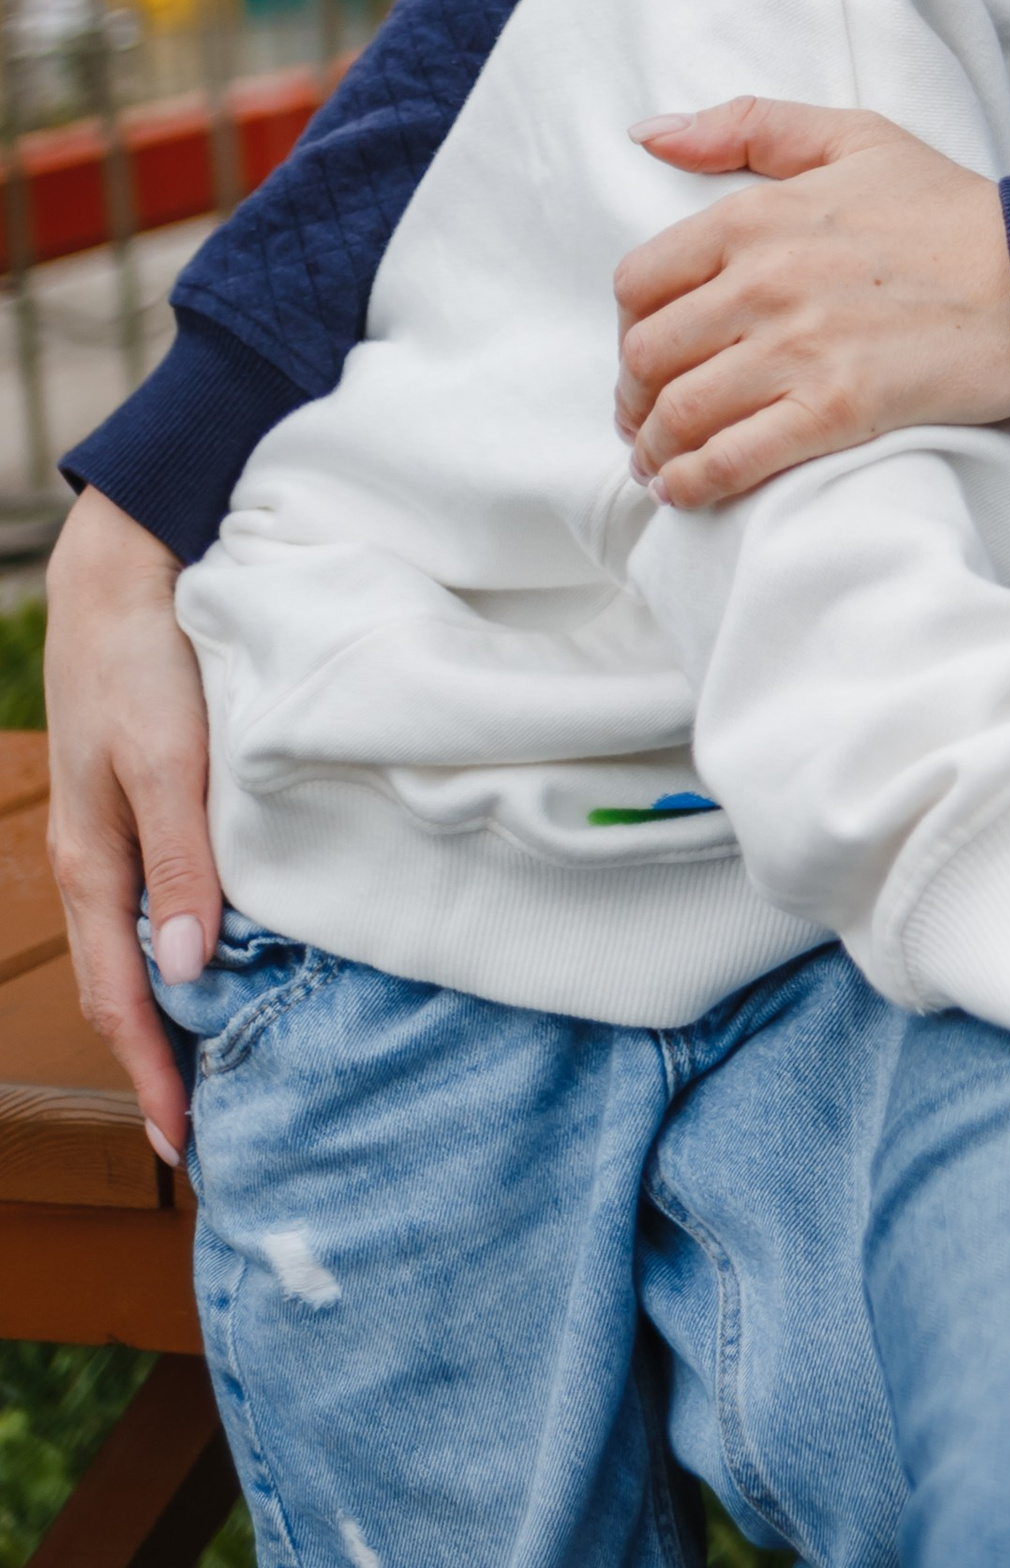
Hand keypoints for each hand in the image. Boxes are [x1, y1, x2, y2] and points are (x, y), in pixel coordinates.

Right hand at [44, 490, 217, 1162]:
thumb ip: (179, 862)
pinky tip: (207, 958)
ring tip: (206, 1064)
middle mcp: (92, 863)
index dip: (152, 1073)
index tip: (187, 1144)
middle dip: (153, 1062)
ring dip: (161, 1012)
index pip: (119, 1000)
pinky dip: (169, 951)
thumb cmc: (145, 663)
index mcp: (91, 866)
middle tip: (203, 1129)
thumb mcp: (168, 761)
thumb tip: (185, 969)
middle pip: (117, 987)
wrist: (123, 577)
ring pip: (129, 950)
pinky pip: (142, 904)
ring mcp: (106, 835)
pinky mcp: (132, 804)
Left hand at [616, 101, 1009, 508]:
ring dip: (655, 449)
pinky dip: (695, 483)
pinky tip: (688, 489)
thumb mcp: (852, 137)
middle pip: (648, 358)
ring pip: (680, 415)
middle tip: (646, 418)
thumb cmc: (950, 207)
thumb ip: (746, 126)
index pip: (639, 284)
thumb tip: (649, 134)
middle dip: (633, 398)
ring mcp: (798, 349)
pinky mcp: (837, 410)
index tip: (648, 352)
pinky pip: (732, 459)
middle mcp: (762, 282)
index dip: (631, 327)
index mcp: (754, 217)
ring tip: (661, 462)